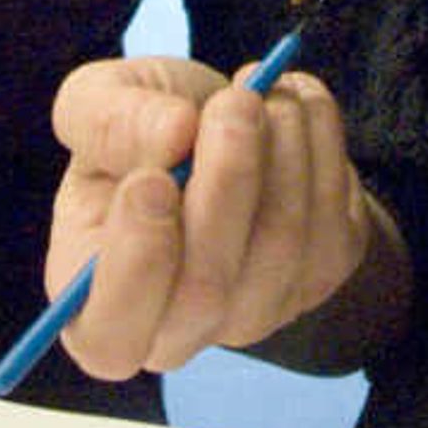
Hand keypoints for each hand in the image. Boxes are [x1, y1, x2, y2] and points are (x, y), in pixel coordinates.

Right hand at [40, 54, 368, 381]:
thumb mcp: (95, 102)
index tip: (151, 181)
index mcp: (97, 301)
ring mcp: (254, 313)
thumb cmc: (141, 129)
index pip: (111, 336)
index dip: (135, 266)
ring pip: (280, 248)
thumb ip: (106, 120)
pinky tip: (294, 107)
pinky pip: (331, 223)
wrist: (223, 129)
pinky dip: (321, 146)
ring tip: (259, 91)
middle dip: (227, 182)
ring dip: (282, 149)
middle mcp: (176, 329)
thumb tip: (171, 137)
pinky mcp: (318, 280)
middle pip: (207, 291)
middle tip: (235, 103)